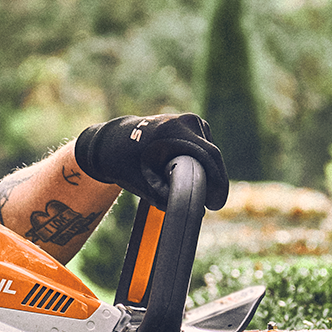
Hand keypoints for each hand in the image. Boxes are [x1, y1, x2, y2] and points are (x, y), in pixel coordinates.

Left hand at [70, 113, 229, 207]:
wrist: (113, 142)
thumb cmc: (125, 164)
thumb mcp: (143, 185)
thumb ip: (168, 198)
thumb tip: (200, 212)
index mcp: (171, 131)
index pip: (208, 155)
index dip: (218, 182)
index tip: (216, 204)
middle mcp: (183, 121)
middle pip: (212, 153)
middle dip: (216, 180)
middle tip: (213, 204)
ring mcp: (189, 119)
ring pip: (210, 151)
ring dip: (209, 170)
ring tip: (196, 189)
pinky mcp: (192, 123)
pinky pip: (205, 146)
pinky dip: (203, 161)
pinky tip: (190, 171)